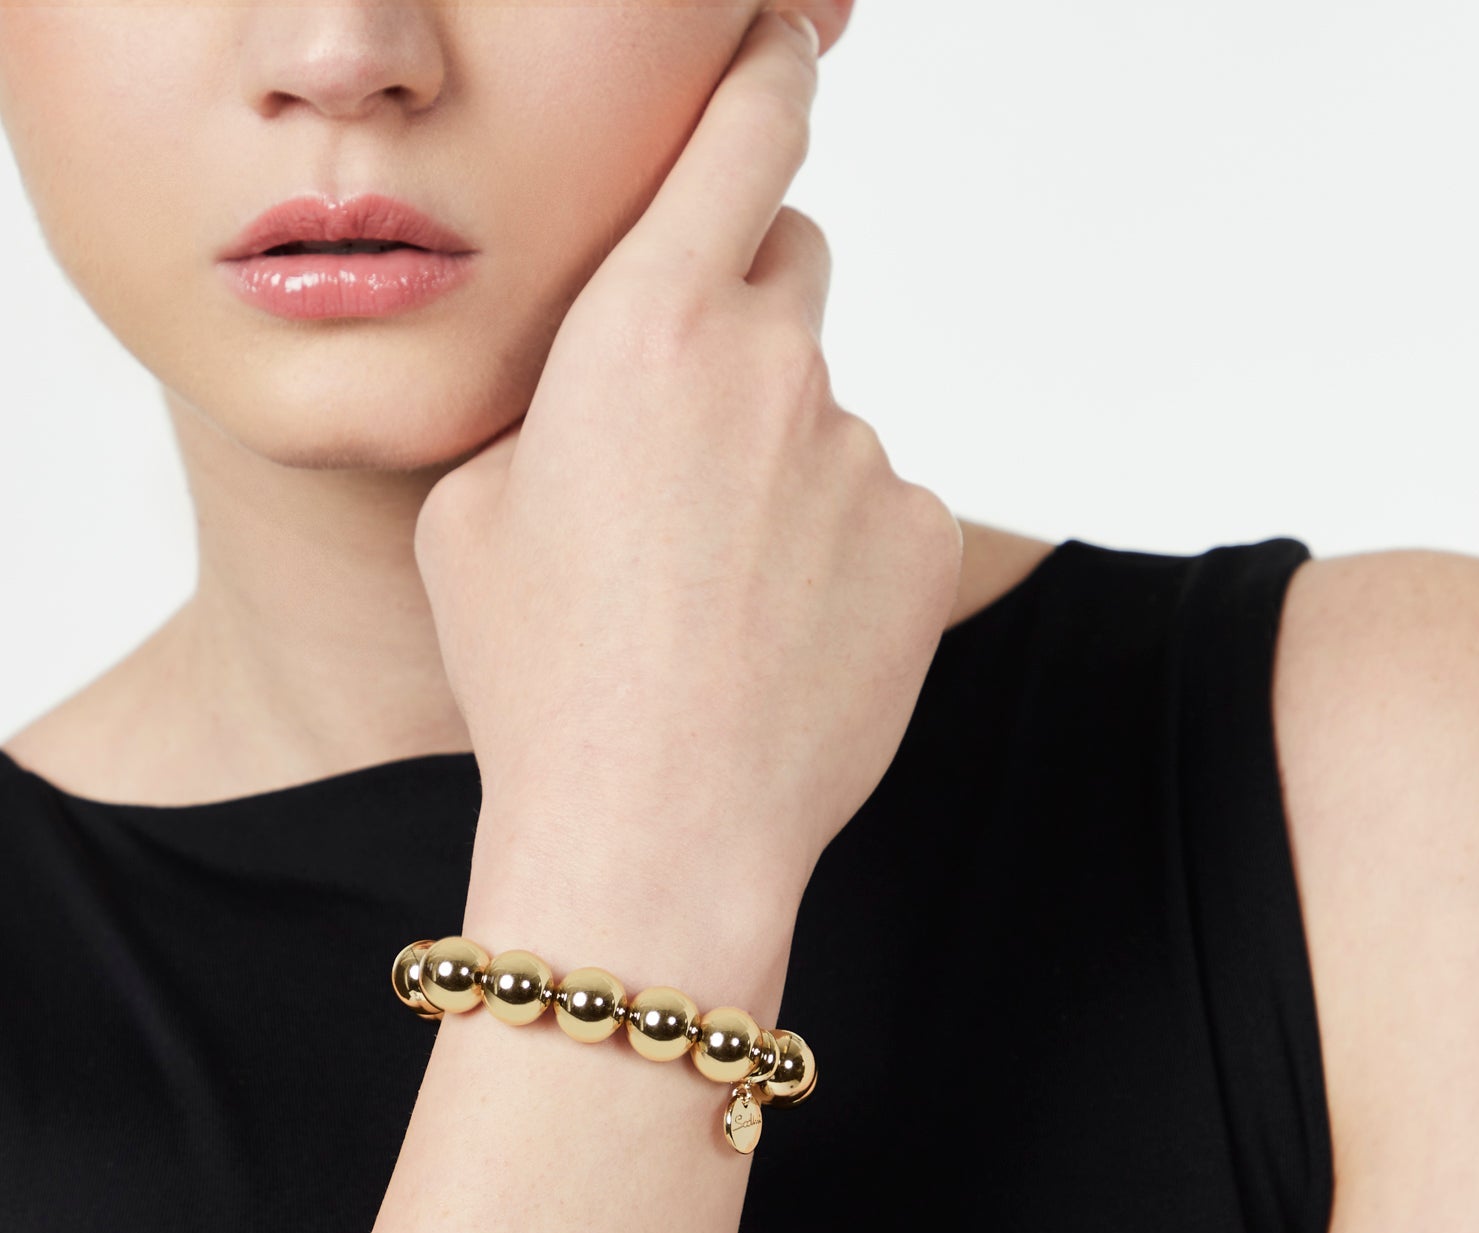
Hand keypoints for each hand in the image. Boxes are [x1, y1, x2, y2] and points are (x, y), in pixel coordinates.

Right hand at [415, 8, 963, 912]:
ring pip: (826, 417)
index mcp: (643, 330)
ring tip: (722, 595)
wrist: (657, 833)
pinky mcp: (926, 538)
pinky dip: (841, 548)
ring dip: (785, 467)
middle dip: (746, 321)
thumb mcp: (477, 513)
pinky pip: (882, 508)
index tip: (782, 47)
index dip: (763, 80)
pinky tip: (785, 633)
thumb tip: (617, 389)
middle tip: (695, 443)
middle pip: (790, 269)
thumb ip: (556, 405)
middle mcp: (772, 366)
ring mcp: (864, 453)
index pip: (737, 140)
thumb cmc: (543, 681)